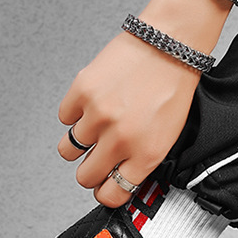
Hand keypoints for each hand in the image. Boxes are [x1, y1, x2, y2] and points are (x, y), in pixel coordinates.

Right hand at [57, 0, 231, 205]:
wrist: (169, 43)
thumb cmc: (174, 85)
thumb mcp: (168, 134)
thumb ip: (142, 159)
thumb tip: (119, 176)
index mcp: (146, 154)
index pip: (112, 194)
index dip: (105, 191)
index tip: (104, 185)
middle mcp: (120, 139)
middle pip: (85, 177)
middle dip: (89, 170)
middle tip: (97, 156)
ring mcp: (98, 115)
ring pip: (68, 149)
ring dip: (80, 140)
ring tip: (96, 124)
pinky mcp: (82, 92)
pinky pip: (64, 117)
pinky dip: (74, 113)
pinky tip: (93, 102)